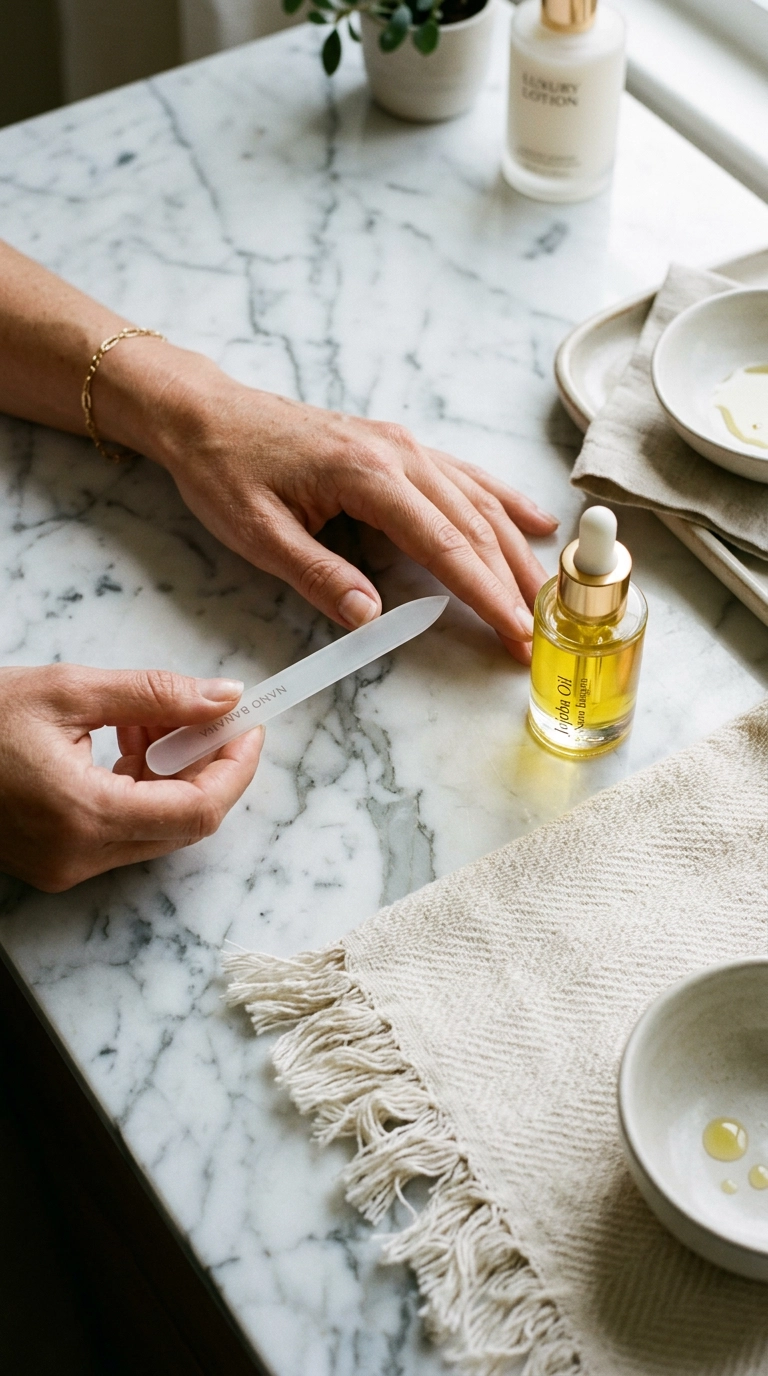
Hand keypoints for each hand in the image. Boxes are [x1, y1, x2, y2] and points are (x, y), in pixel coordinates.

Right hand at [0, 665, 262, 891]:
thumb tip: (222, 697)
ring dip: (173, 771)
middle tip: (207, 711)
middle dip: (206, 764)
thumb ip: (155, 694)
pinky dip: (142, 785)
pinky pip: (125, 828)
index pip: (198, 811)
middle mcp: (80, 857)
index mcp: (84, 817)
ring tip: (150, 715)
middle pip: (183, 823)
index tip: (250, 724)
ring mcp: (67, 866)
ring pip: (157, 826)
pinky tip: (126, 739)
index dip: (235, 768)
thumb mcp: (68, 690)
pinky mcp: (57, 861)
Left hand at [155, 376, 556, 664]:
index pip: (444, 545)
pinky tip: (535, 522)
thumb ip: (318, 575)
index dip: (485, 595)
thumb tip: (372, 617)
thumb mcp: (257, 533)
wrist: (206, 414)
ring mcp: (402, 445)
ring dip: (516, 550)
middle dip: (510, 583)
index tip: (515, 633)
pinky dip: (503, 501)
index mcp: (367, 475)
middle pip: (474, 525)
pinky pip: (464, 476)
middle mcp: (398, 453)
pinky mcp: (397, 446)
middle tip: (538, 634)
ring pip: (478, 501)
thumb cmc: (224, 471)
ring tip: (544, 595)